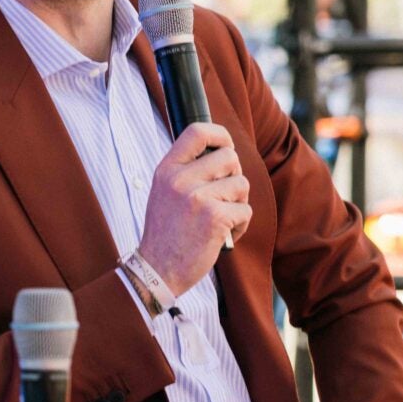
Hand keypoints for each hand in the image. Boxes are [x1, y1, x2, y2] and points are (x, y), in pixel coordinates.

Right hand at [137, 122, 253, 295]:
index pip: (197, 131)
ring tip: (221, 219)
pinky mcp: (214, 218)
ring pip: (241, 185)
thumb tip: (222, 151)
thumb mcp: (164, 192)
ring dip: (238, 203)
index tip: (226, 146)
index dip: (220, 134)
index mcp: (166, 170)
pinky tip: (224, 236)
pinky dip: (240, 226)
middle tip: (224, 196)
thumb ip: (185, 170)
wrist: (157, 270)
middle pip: (230, 157)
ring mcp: (197, 198)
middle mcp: (180, 179)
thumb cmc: (166, 233)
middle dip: (234, 176)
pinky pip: (245, 210)